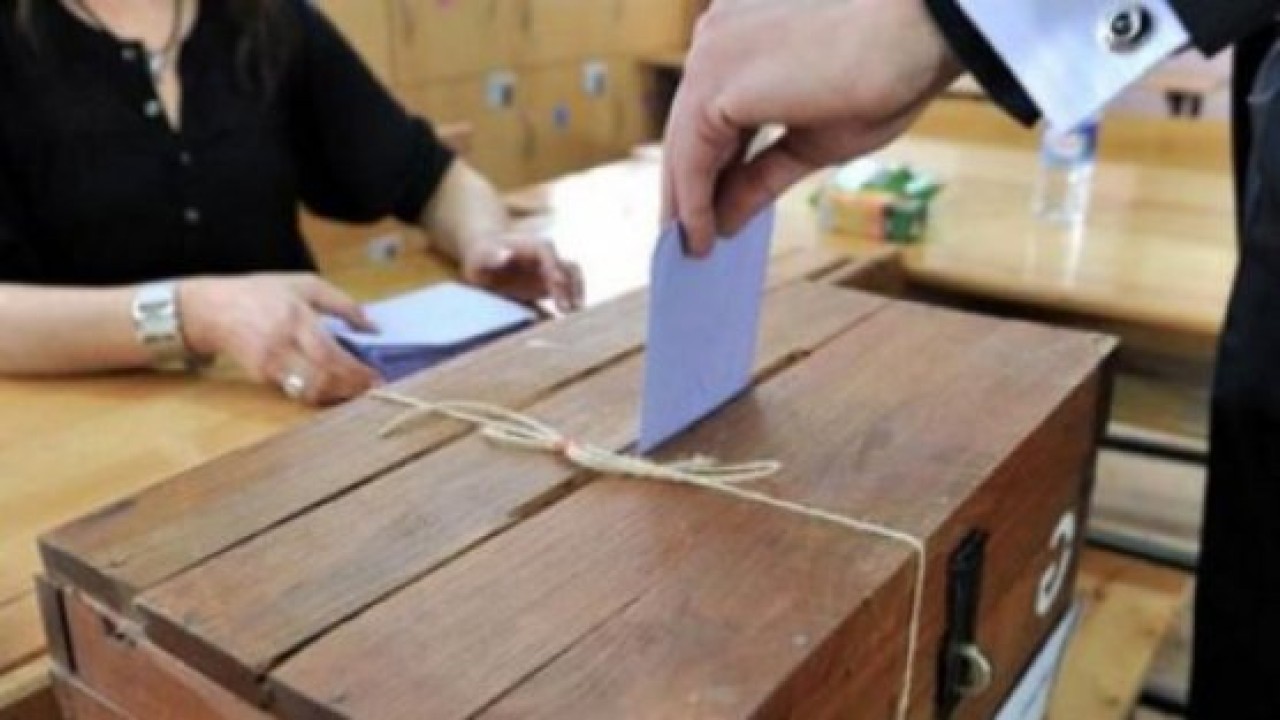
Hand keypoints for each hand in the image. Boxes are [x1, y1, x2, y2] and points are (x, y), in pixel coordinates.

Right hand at [180, 273, 379, 405]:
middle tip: (372, 388)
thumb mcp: (304, 285)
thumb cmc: (261, 293)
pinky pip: (297, 391)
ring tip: (356, 390)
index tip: (376, 377)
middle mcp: (281, 345)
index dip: (356, 371)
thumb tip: (373, 326)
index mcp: (296, 319)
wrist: (213, 309)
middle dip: (352, 388)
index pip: (330, 354)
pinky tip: (334, 387)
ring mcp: (269, 365)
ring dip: (338, 395)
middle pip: (323, 379)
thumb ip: (343, 304)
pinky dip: (319, 392)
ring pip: (310, 391)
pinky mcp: (262, 377)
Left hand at [461, 234, 584, 312]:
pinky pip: (570, 289)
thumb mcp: (480, 258)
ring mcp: (551, 270)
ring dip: (576, 293)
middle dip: (568, 286)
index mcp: (530, 244)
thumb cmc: (481, 259)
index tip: (557, 282)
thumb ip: (491, 256)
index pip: (547, 250)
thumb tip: (504, 255)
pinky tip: (570, 318)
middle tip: (565, 309)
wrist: (486, 263)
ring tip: (573, 314)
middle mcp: (546, 255)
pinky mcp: (552, 284)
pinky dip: (573, 300)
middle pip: (565, 266)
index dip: (553, 265)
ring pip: (573, 276)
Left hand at [664, 0, 960, 255]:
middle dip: (688, 188)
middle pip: (690, 127)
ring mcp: (711, 53)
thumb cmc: (885, 74)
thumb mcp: (811, 140)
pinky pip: (690, 156)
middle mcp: (716, 35)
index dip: (706, 164)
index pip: (711, 111)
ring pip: (684, 143)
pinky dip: (693, 203)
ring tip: (692, 249)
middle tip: (687, 239)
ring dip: (686, 201)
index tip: (705, 207)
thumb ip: (760, 174)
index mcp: (741, 32)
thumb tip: (725, 219)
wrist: (919, 35)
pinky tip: (701, 238)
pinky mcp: (713, 81)